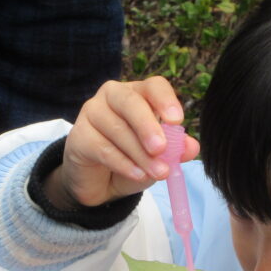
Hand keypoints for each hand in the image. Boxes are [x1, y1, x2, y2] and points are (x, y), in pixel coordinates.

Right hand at [45, 77, 199, 208]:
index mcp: (138, 94)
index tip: (177, 120)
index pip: (153, 86)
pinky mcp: (78, 136)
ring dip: (140, 154)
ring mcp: (92, 112)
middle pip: (130, 101)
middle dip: (148, 125)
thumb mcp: (158, 157)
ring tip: (158, 173)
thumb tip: (191, 147)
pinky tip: (137, 174)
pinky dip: (122, 163)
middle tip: (161, 148)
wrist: (100, 184)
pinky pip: (101, 147)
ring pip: (117, 128)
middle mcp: (113, 96)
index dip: (165, 100)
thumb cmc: (132, 160)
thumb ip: (175, 150)